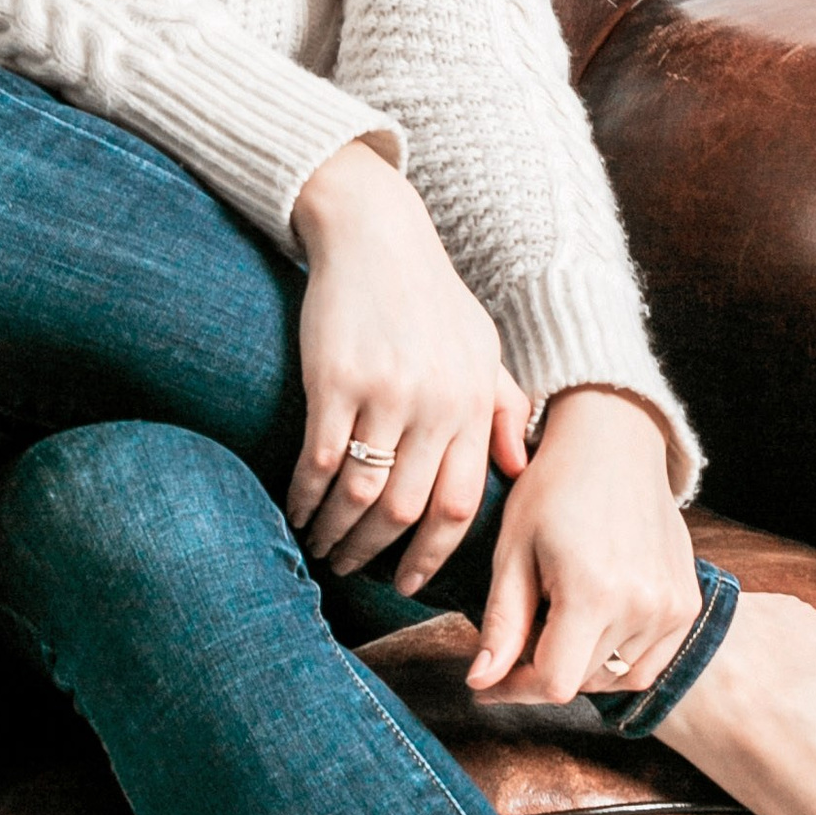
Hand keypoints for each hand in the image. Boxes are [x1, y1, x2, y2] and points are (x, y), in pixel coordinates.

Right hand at [288, 141, 530, 581]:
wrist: (375, 233)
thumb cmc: (430, 294)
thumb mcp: (482, 345)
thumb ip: (502, 408)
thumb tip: (519, 471)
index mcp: (472, 402)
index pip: (459, 506)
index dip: (431, 555)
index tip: (407, 581)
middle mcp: (435, 403)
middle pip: (406, 510)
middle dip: (374, 553)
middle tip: (350, 570)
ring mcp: (385, 392)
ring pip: (360, 494)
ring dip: (335, 533)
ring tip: (318, 545)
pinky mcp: (334, 378)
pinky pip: (320, 461)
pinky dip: (305, 497)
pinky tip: (296, 510)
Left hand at [467, 388, 697, 705]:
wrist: (615, 442)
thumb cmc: (554, 488)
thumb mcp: (513, 550)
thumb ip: (502, 623)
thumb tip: (481, 683)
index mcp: (593, 592)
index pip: (554, 684)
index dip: (514, 690)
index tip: (489, 681)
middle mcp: (642, 605)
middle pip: (582, 681)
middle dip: (543, 667)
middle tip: (525, 627)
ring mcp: (673, 607)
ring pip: (615, 677)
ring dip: (582, 664)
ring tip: (562, 615)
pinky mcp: (688, 604)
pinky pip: (649, 663)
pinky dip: (619, 658)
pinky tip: (597, 622)